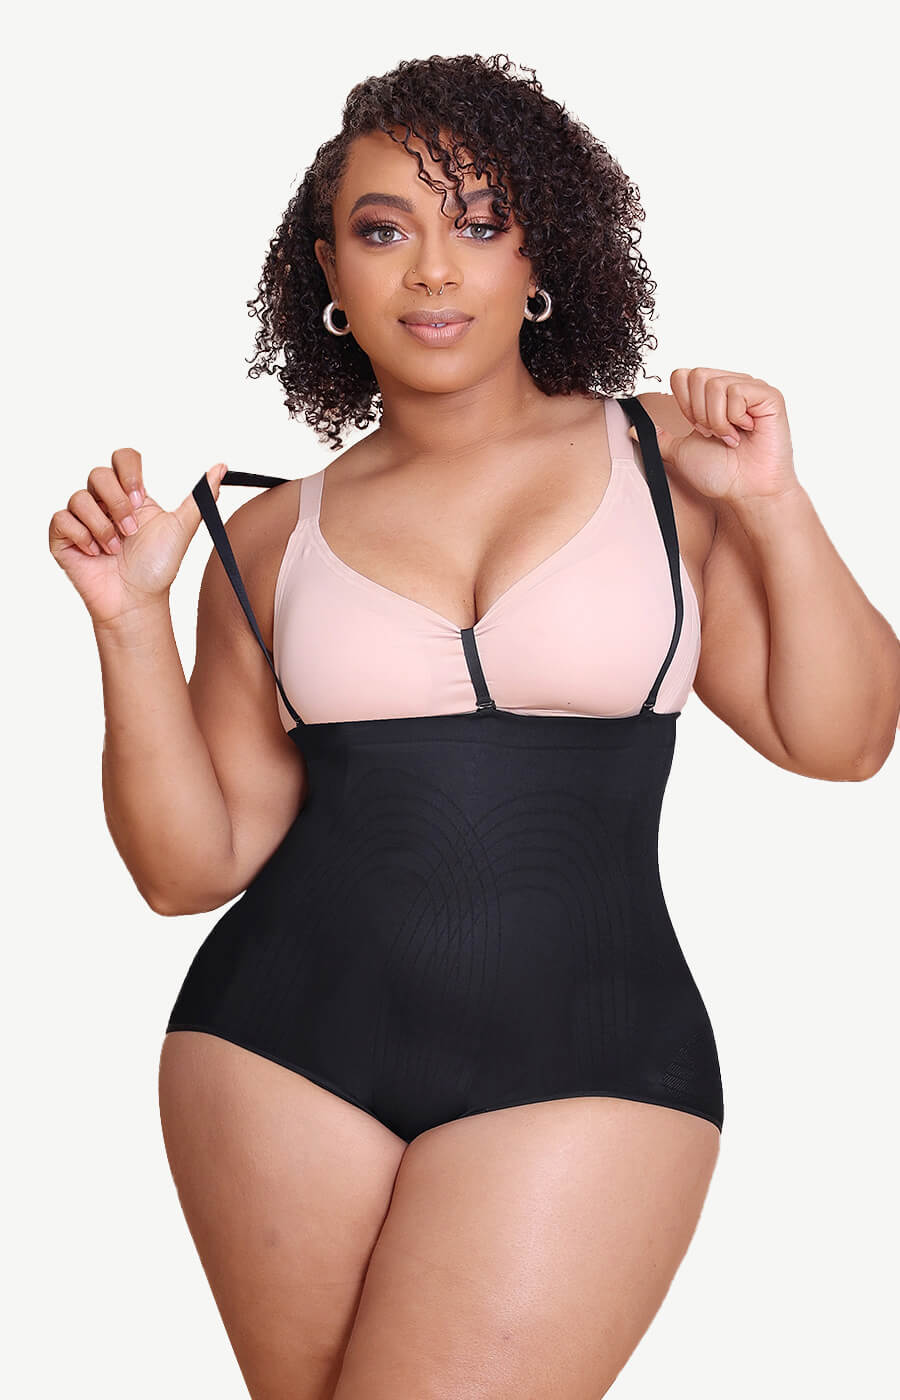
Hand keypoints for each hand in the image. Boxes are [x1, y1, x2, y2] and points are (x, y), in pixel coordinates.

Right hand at [49, 449, 228, 627]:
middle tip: (130, 531)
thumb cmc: (157, 568)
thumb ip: (200, 497)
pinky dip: (81, 537)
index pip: (121, 458)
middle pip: (98, 474)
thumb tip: (220, 468)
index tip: (140, 500)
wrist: (137, 601)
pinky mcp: (63, 538)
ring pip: (78, 498)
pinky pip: (61, 519)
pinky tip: (96, 553)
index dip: (128, 473)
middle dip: (117, 504)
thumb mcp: (182, 527)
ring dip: (102, 527)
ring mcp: (82, 519)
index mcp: (130, 496)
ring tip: (115, 549)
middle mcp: (104, 503)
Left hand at [629, 368, 799, 504]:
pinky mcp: (769, 396)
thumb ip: (659, 436)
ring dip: (717, 420)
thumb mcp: (679, 451)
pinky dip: (735, 418)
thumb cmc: (720, 474)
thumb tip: (633, 428)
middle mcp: (731, 386)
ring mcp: (751, 389)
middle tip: (715, 434)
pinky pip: (737, 392)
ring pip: (714, 385)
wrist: (746, 492)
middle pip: (696, 376)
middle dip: (699, 413)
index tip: (697, 429)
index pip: (682, 375)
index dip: (683, 405)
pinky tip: (746, 431)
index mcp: (711, 395)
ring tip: (731, 437)